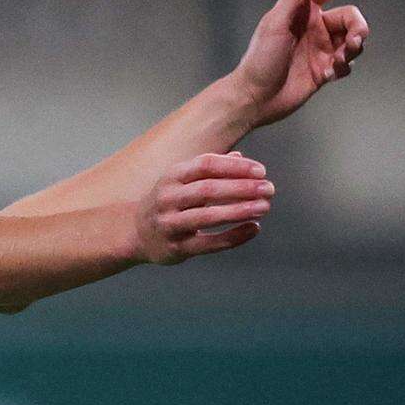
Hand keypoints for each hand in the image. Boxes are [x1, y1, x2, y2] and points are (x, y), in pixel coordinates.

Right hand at [133, 153, 272, 264]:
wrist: (136, 234)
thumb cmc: (168, 203)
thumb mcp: (181, 182)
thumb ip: (210, 170)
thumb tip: (241, 157)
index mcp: (171, 177)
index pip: (204, 165)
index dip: (234, 166)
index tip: (261, 171)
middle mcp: (167, 199)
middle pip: (208, 189)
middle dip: (242, 188)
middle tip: (269, 189)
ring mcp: (170, 224)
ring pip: (207, 216)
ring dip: (239, 210)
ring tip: (265, 207)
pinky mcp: (176, 247)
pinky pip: (209, 243)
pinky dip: (234, 236)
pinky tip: (254, 228)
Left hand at [229, 0, 373, 127]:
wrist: (256, 97)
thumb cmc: (260, 58)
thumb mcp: (276, 24)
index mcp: (302, 10)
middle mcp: (314, 26)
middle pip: (350, 17)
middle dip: (358, 29)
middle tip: (352, 43)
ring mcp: (321, 48)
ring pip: (353, 41)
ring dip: (351, 50)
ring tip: (336, 63)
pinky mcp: (325, 68)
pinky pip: (347, 63)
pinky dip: (342, 68)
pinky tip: (326, 76)